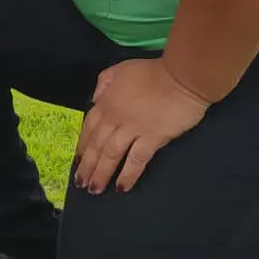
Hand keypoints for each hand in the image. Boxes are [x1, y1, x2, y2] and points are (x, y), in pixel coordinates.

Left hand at [73, 58, 209, 194]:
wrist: (180, 77)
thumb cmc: (152, 72)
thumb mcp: (120, 69)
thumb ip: (104, 83)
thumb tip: (95, 100)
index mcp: (106, 101)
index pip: (89, 127)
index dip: (83, 145)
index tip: (78, 159)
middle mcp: (115, 117)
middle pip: (96, 144)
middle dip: (87, 165)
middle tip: (81, 182)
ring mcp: (132, 129)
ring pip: (110, 154)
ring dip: (101, 173)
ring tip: (95, 189)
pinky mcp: (152, 138)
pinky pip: (136, 160)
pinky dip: (128, 175)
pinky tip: (122, 187)